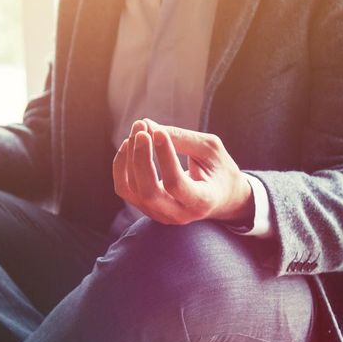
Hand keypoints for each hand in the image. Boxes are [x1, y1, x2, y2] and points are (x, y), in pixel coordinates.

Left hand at [112, 118, 252, 225]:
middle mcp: (180, 214)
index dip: (164, 157)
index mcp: (202, 201)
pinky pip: (125, 189)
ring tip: (138, 130)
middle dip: (140, 158)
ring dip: (129, 157)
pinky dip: (122, 166)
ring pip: (133, 190)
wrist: (221, 196)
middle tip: (141, 130)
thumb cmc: (218, 169)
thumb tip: (148, 126)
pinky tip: (129, 145)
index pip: (175, 184)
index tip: (158, 132)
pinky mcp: (147, 208)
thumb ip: (182, 138)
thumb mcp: (210, 150)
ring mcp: (161, 215)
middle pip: (149, 192)